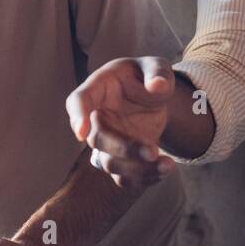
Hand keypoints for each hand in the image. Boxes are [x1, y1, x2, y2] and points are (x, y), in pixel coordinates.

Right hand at [65, 57, 175, 189]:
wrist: (152, 96)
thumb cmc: (146, 76)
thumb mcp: (155, 66)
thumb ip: (157, 73)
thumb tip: (157, 86)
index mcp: (98, 88)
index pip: (78, 101)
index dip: (77, 117)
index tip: (81, 133)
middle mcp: (97, 118)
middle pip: (97, 139)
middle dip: (123, 148)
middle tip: (152, 151)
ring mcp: (107, 141)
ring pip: (110, 164)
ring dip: (137, 168)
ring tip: (167, 165)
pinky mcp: (120, 159)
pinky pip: (125, 177)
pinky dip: (145, 178)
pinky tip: (165, 169)